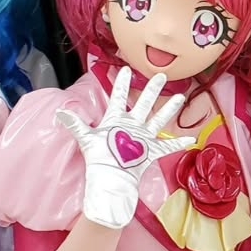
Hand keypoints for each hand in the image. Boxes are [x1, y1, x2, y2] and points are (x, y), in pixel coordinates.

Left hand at [56, 68, 196, 228]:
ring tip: (180, 97)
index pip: (119, 97)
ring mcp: (143, 138)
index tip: (125, 69)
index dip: (122, 84)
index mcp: (116, 120)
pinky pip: (167, 146)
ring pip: (158, 120)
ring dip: (169, 109)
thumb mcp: (86, 138)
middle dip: (152, 89)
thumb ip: (75, 123)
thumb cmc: (98, 160)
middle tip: (161, 75)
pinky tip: (191, 139)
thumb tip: (59, 112)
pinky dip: (179, 143)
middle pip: (144, 103)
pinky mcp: (151, 151)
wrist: (110, 181)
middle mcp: (131, 126)